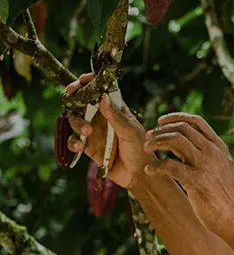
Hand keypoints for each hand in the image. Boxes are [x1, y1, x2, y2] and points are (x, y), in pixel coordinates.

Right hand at [63, 73, 154, 189]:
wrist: (138, 174)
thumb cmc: (141, 149)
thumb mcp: (131, 132)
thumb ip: (116, 117)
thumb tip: (102, 98)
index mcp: (115, 109)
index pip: (100, 91)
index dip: (89, 83)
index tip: (82, 80)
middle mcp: (101, 117)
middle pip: (81, 102)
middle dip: (74, 96)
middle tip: (71, 94)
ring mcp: (93, 131)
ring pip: (75, 119)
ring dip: (77, 122)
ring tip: (88, 131)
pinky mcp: (87, 145)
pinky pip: (74, 140)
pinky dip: (73, 142)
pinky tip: (80, 146)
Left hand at [142, 112, 233, 239]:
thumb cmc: (226, 196)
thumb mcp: (221, 169)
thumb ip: (204, 155)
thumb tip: (180, 145)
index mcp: (219, 148)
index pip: (197, 122)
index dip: (176, 117)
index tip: (161, 121)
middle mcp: (212, 152)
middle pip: (182, 129)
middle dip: (161, 130)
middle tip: (148, 137)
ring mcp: (204, 165)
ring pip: (175, 140)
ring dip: (156, 142)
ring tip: (146, 149)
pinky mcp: (195, 181)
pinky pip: (170, 165)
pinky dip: (156, 166)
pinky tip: (149, 170)